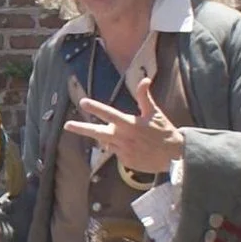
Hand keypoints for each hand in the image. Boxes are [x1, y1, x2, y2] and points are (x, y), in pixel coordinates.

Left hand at [65, 74, 185, 174]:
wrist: (173, 156)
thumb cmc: (164, 131)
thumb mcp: (155, 112)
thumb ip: (145, 97)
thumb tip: (144, 79)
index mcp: (129, 124)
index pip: (108, 114)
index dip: (95, 107)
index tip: (83, 102)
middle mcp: (123, 138)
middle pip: (97, 132)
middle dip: (81, 128)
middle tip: (67, 125)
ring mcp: (122, 151)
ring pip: (106, 142)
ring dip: (107, 137)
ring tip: (119, 135)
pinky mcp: (125, 161)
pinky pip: (116, 152)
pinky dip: (119, 147)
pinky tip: (133, 146)